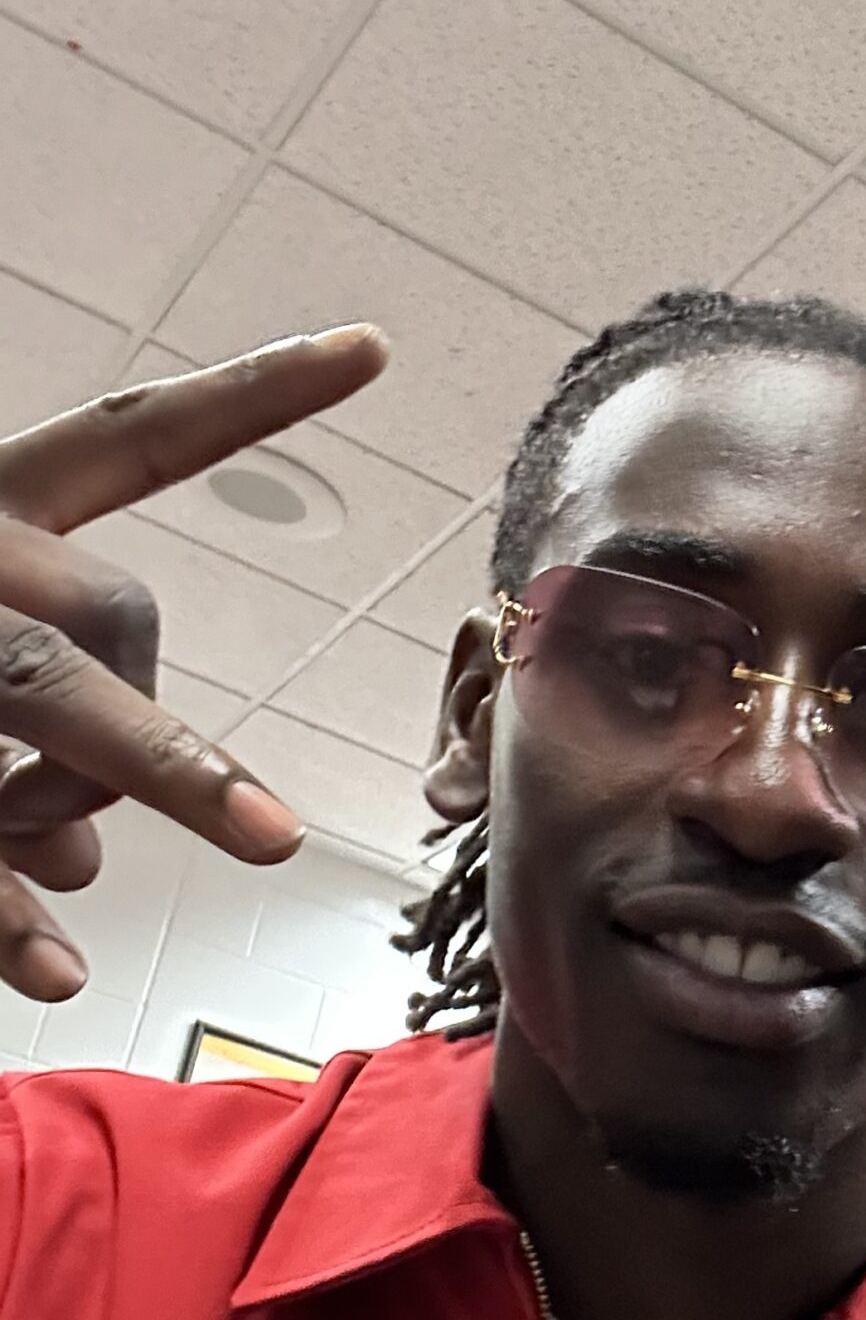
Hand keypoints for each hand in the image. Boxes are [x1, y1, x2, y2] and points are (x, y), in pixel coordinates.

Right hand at [0, 325, 389, 1002]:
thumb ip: (34, 726)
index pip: (133, 434)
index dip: (253, 394)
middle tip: (268, 839)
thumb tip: (102, 858)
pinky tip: (55, 974)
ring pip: (59, 702)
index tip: (375, 346)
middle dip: (165, 740)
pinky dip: (6, 914)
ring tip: (110, 850)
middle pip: (115, 614)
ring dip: (97, 798)